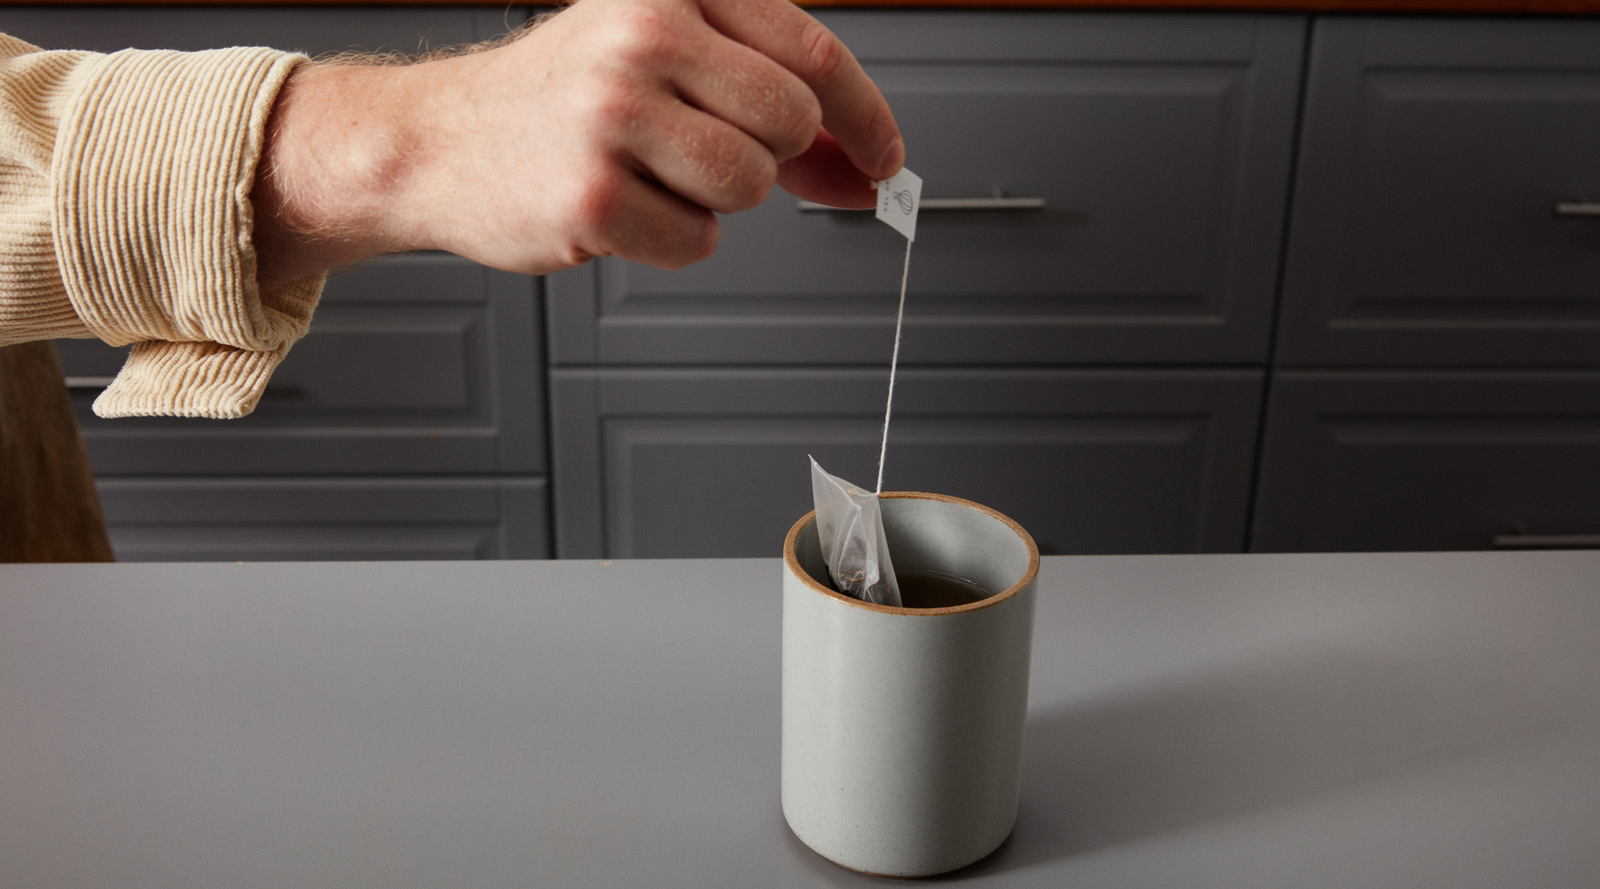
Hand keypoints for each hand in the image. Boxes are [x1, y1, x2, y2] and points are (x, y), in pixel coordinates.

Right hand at [251, 0, 903, 286]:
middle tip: (711, 151)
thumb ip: (766, 98)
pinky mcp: (592, 194)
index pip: (813, 53)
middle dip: (770, 154)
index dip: (865, 118)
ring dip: (716, 198)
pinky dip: (673, 238)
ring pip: (749, 183)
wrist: (440, 141)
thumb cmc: (560, 99)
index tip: (884, 156)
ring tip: (654, 172)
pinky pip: (697, 241)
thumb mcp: (664, 58)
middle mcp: (642, 32)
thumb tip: (865, 166)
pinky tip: (625, 204)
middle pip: (790, 122)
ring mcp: (613, 113)